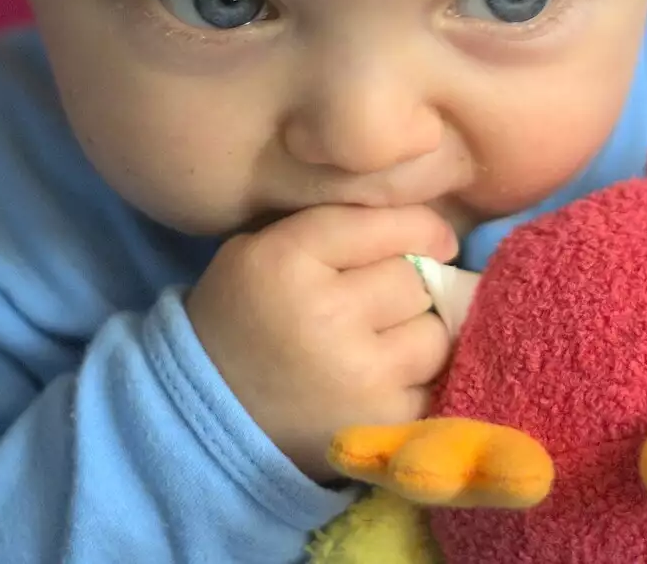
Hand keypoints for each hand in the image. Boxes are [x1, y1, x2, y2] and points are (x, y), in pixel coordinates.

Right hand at [186, 205, 457, 481]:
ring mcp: (360, 373)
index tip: (432, 239)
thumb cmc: (245, 317)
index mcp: (290, 260)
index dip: (421, 228)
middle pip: (415, 279)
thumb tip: (430, 230)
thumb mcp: (264, 248)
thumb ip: (337, 227)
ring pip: (435, 332)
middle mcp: (328, 314)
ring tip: (382, 341)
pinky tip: (383, 379)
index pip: (387, 226)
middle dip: (409, 285)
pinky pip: (433, 383)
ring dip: (419, 333)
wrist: (211, 412)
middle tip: (381, 301)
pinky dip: (417, 379)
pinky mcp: (384, 420)